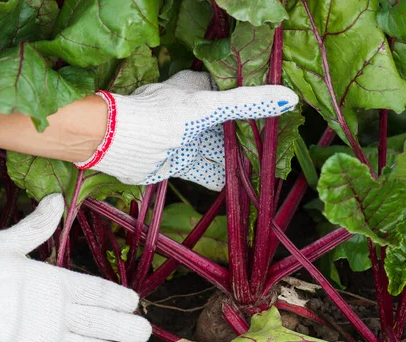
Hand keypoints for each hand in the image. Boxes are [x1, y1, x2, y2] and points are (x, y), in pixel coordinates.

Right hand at [0, 194, 150, 341]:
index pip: (102, 293)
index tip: (134, 304)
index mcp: (56, 283)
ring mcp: (48, 341)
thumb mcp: (5, 244)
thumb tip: (56, 199)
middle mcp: (59, 313)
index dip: (122, 300)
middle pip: (107, 324)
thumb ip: (36, 226)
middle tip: (143, 333)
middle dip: (130, 330)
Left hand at [74, 71, 298, 189]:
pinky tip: (240, 187)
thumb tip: (289, 99)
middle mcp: (193, 113)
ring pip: (220, 151)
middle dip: (248, 139)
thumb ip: (248, 103)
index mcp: (199, 90)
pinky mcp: (179, 162)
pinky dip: (221, 178)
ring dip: (238, 162)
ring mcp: (186, 139)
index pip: (234, 94)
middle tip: (275, 149)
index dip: (256, 105)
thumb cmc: (162, 115)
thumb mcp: (210, 106)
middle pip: (229, 126)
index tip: (280, 116)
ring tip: (264, 172)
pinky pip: (206, 171)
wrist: (116, 143)